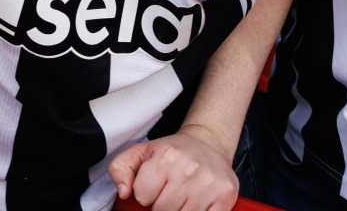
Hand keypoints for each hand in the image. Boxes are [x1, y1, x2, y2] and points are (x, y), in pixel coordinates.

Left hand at [107, 127, 237, 210]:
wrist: (208, 143)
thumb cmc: (173, 152)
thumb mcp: (141, 152)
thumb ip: (120, 169)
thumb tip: (123, 193)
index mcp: (166, 156)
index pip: (143, 195)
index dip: (145, 194)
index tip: (154, 186)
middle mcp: (189, 168)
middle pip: (162, 209)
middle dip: (162, 205)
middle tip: (170, 192)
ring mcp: (209, 183)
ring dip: (180, 210)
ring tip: (183, 197)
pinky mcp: (225, 195)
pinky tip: (197, 204)